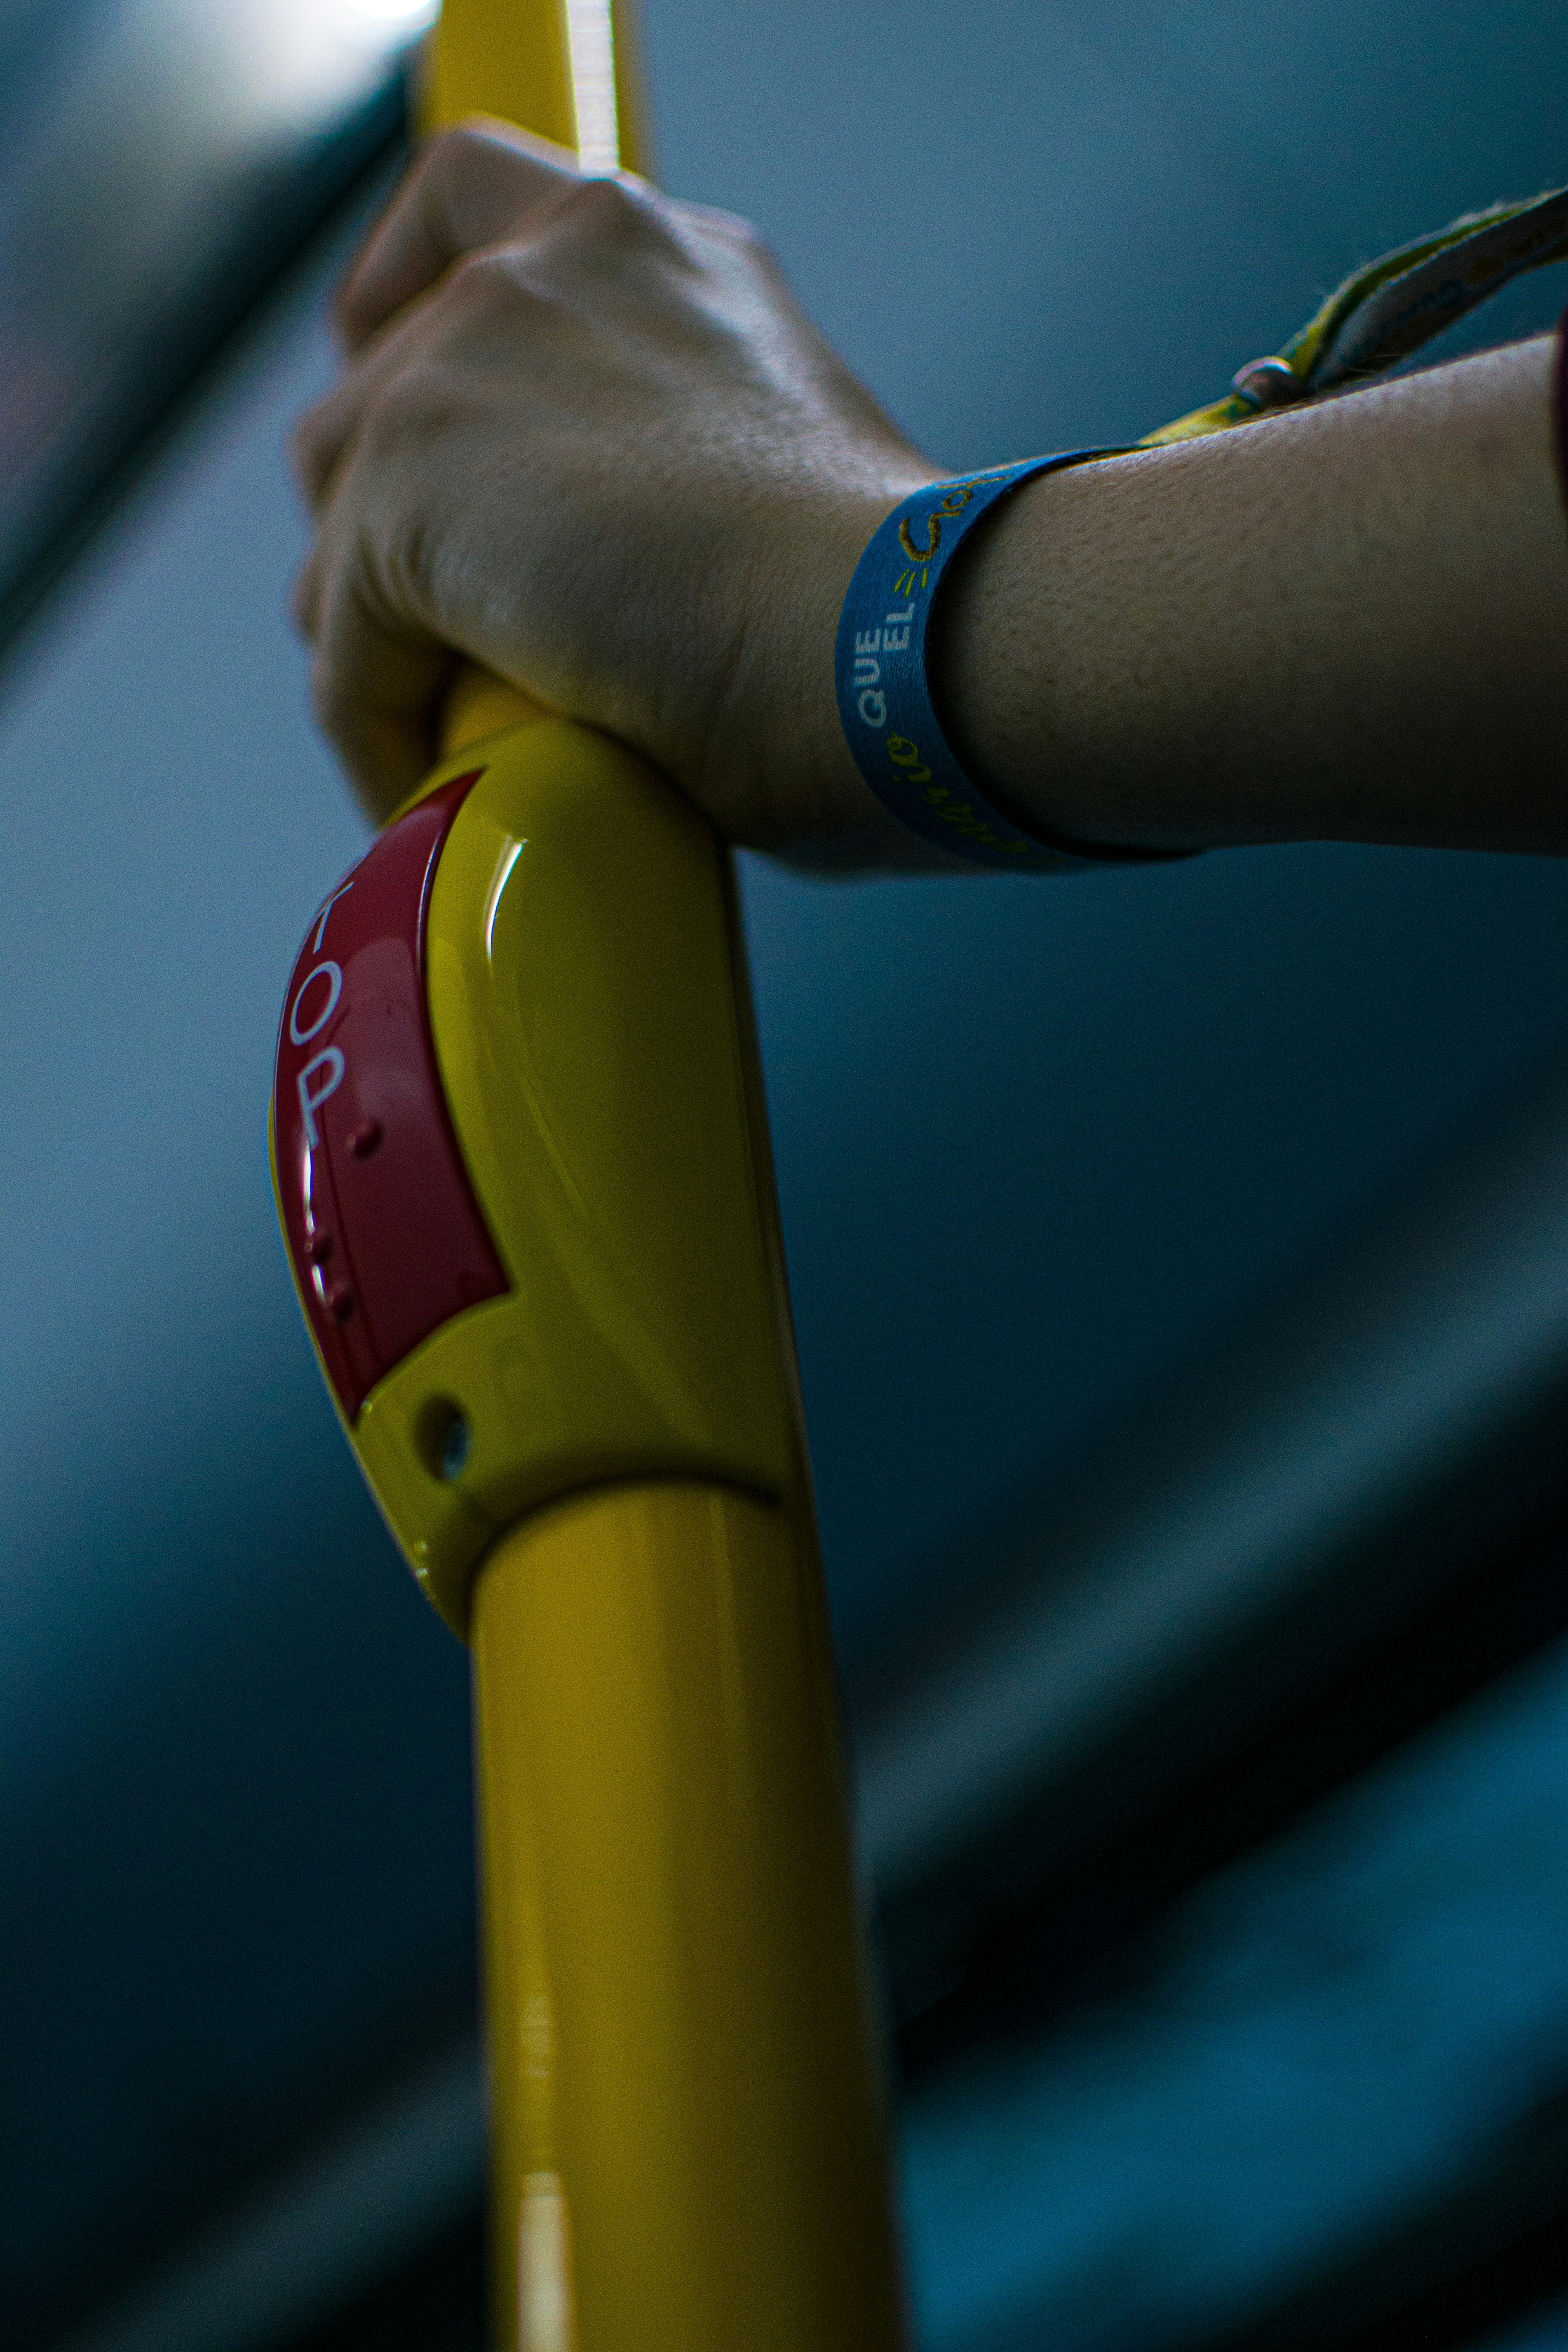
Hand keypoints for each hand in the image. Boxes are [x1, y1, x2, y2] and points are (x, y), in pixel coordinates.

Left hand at [293, 119, 941, 862]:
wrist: (894, 642)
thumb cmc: (878, 608)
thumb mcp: (770, 473)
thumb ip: (671, 467)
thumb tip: (623, 580)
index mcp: (647, 253)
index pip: (467, 208)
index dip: (403, 300)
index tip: (394, 377)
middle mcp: (545, 269)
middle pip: (371, 387)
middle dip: (384, 518)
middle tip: (438, 629)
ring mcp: (463, 364)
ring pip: (340, 521)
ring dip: (377, 632)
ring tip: (440, 726)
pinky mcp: (406, 488)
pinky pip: (346, 649)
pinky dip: (378, 729)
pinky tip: (430, 786)